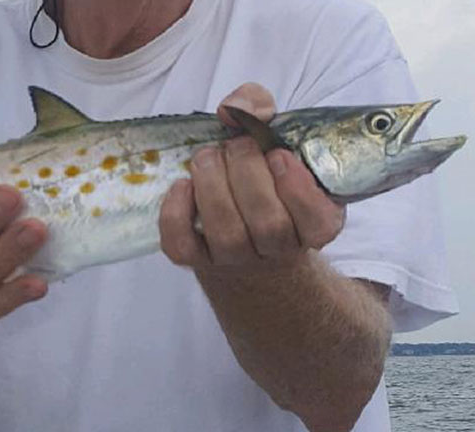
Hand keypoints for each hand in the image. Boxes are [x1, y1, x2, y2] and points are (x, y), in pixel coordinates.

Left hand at [159, 83, 345, 272]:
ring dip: (213, 187)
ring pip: (228, 235)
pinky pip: (183, 247)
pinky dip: (177, 213)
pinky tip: (182, 185)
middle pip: (269, 225)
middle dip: (248, 175)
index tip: (278, 155)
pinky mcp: (196, 260)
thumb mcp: (273, 136)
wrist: (237, 227)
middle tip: (235, 146)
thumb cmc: (260, 174)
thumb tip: (232, 109)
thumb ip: (259, 108)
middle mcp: (278, 249)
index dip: (298, 188)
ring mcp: (235, 259)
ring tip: (207, 157)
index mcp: (313, 223)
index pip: (317, 220)